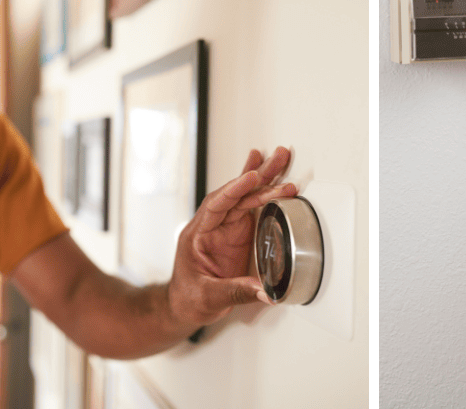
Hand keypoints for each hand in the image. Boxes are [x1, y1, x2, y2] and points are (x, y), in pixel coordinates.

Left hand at [167, 147, 298, 325]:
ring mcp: (225, 229)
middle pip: (235, 194)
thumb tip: (266, 290)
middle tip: (277, 158)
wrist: (185, 307)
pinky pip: (251, 208)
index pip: (217, 205)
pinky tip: (270, 176)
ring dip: (264, 179)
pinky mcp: (237, 235)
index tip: (252, 177)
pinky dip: (262, 192)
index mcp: (198, 235)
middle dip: (257, 175)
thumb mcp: (209, 297)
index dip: (235, 190)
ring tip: (280, 159)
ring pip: (245, 197)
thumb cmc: (188, 299)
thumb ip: (237, 291)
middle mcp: (212, 226)